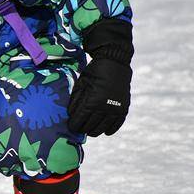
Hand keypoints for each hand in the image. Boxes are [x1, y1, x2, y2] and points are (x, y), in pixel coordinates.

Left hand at [69, 18, 133, 136]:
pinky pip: (116, 124)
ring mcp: (115, 109)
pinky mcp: (124, 108)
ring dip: (95, 131)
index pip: (80, 120)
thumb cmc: (94, 72)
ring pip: (103, 128)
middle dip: (83, 129)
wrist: (115, 62)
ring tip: (90, 130)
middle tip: (79, 128)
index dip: (74, 126)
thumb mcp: (80, 84)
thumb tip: (70, 115)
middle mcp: (104, 107)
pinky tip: (105, 131)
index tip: (71, 127)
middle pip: (90, 126)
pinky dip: (110, 129)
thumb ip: (75, 101)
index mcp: (91, 101)